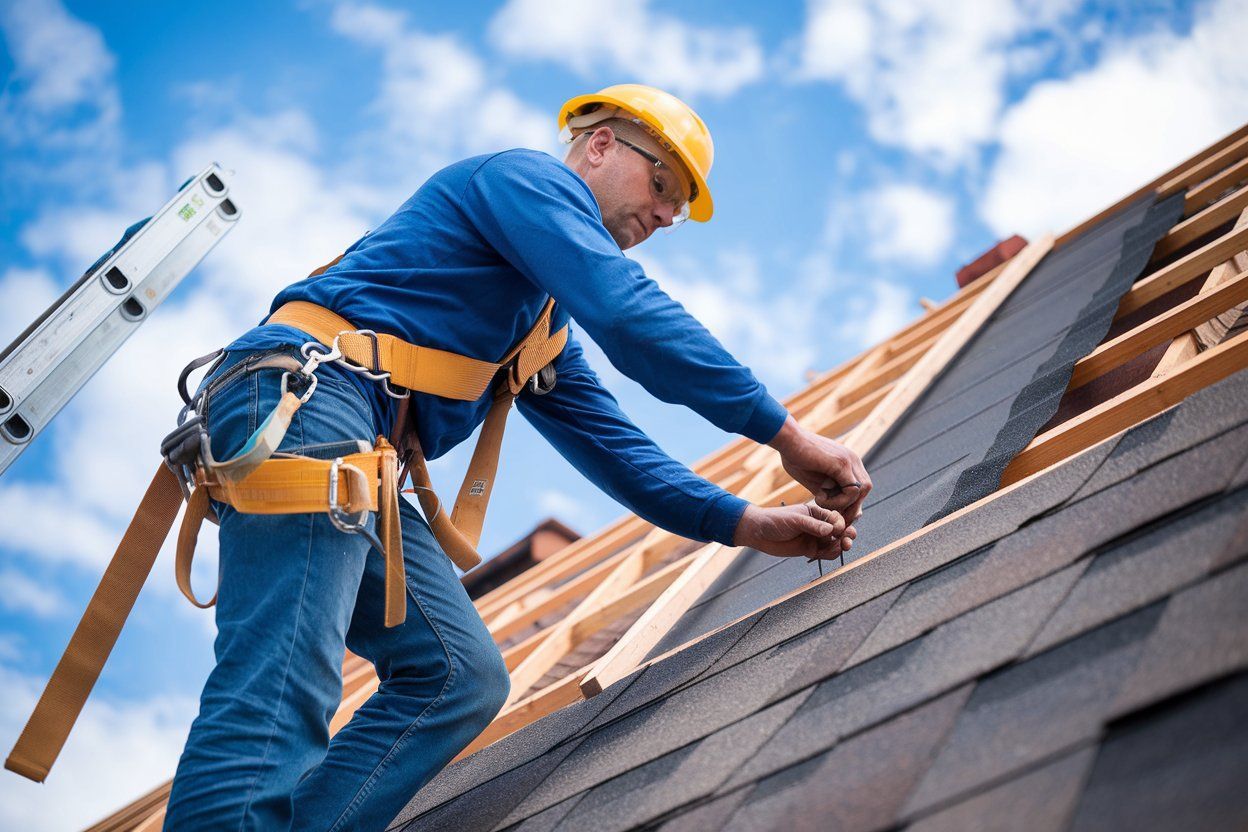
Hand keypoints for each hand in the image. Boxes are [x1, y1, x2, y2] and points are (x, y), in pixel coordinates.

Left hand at [732, 503, 856, 558]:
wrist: (759, 533)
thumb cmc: (775, 520)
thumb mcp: (795, 520)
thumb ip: (813, 525)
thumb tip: (832, 530)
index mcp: (816, 512)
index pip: (835, 517)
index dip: (841, 523)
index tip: (839, 529)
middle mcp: (818, 524)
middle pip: (839, 530)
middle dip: (847, 534)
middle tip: (848, 539)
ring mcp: (815, 537)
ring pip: (835, 543)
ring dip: (841, 545)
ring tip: (843, 547)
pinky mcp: (810, 549)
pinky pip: (826, 553)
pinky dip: (832, 554)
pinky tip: (832, 553)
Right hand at [769, 416, 871, 523]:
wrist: (787, 439)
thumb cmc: (795, 457)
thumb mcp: (814, 479)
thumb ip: (827, 491)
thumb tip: (836, 508)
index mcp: (847, 462)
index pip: (859, 487)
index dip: (850, 503)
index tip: (834, 512)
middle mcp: (853, 460)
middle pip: (865, 490)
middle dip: (851, 507)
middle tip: (833, 515)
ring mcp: (849, 460)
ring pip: (861, 492)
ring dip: (843, 505)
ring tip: (822, 503)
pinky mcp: (842, 464)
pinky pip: (851, 491)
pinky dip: (838, 502)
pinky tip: (819, 498)